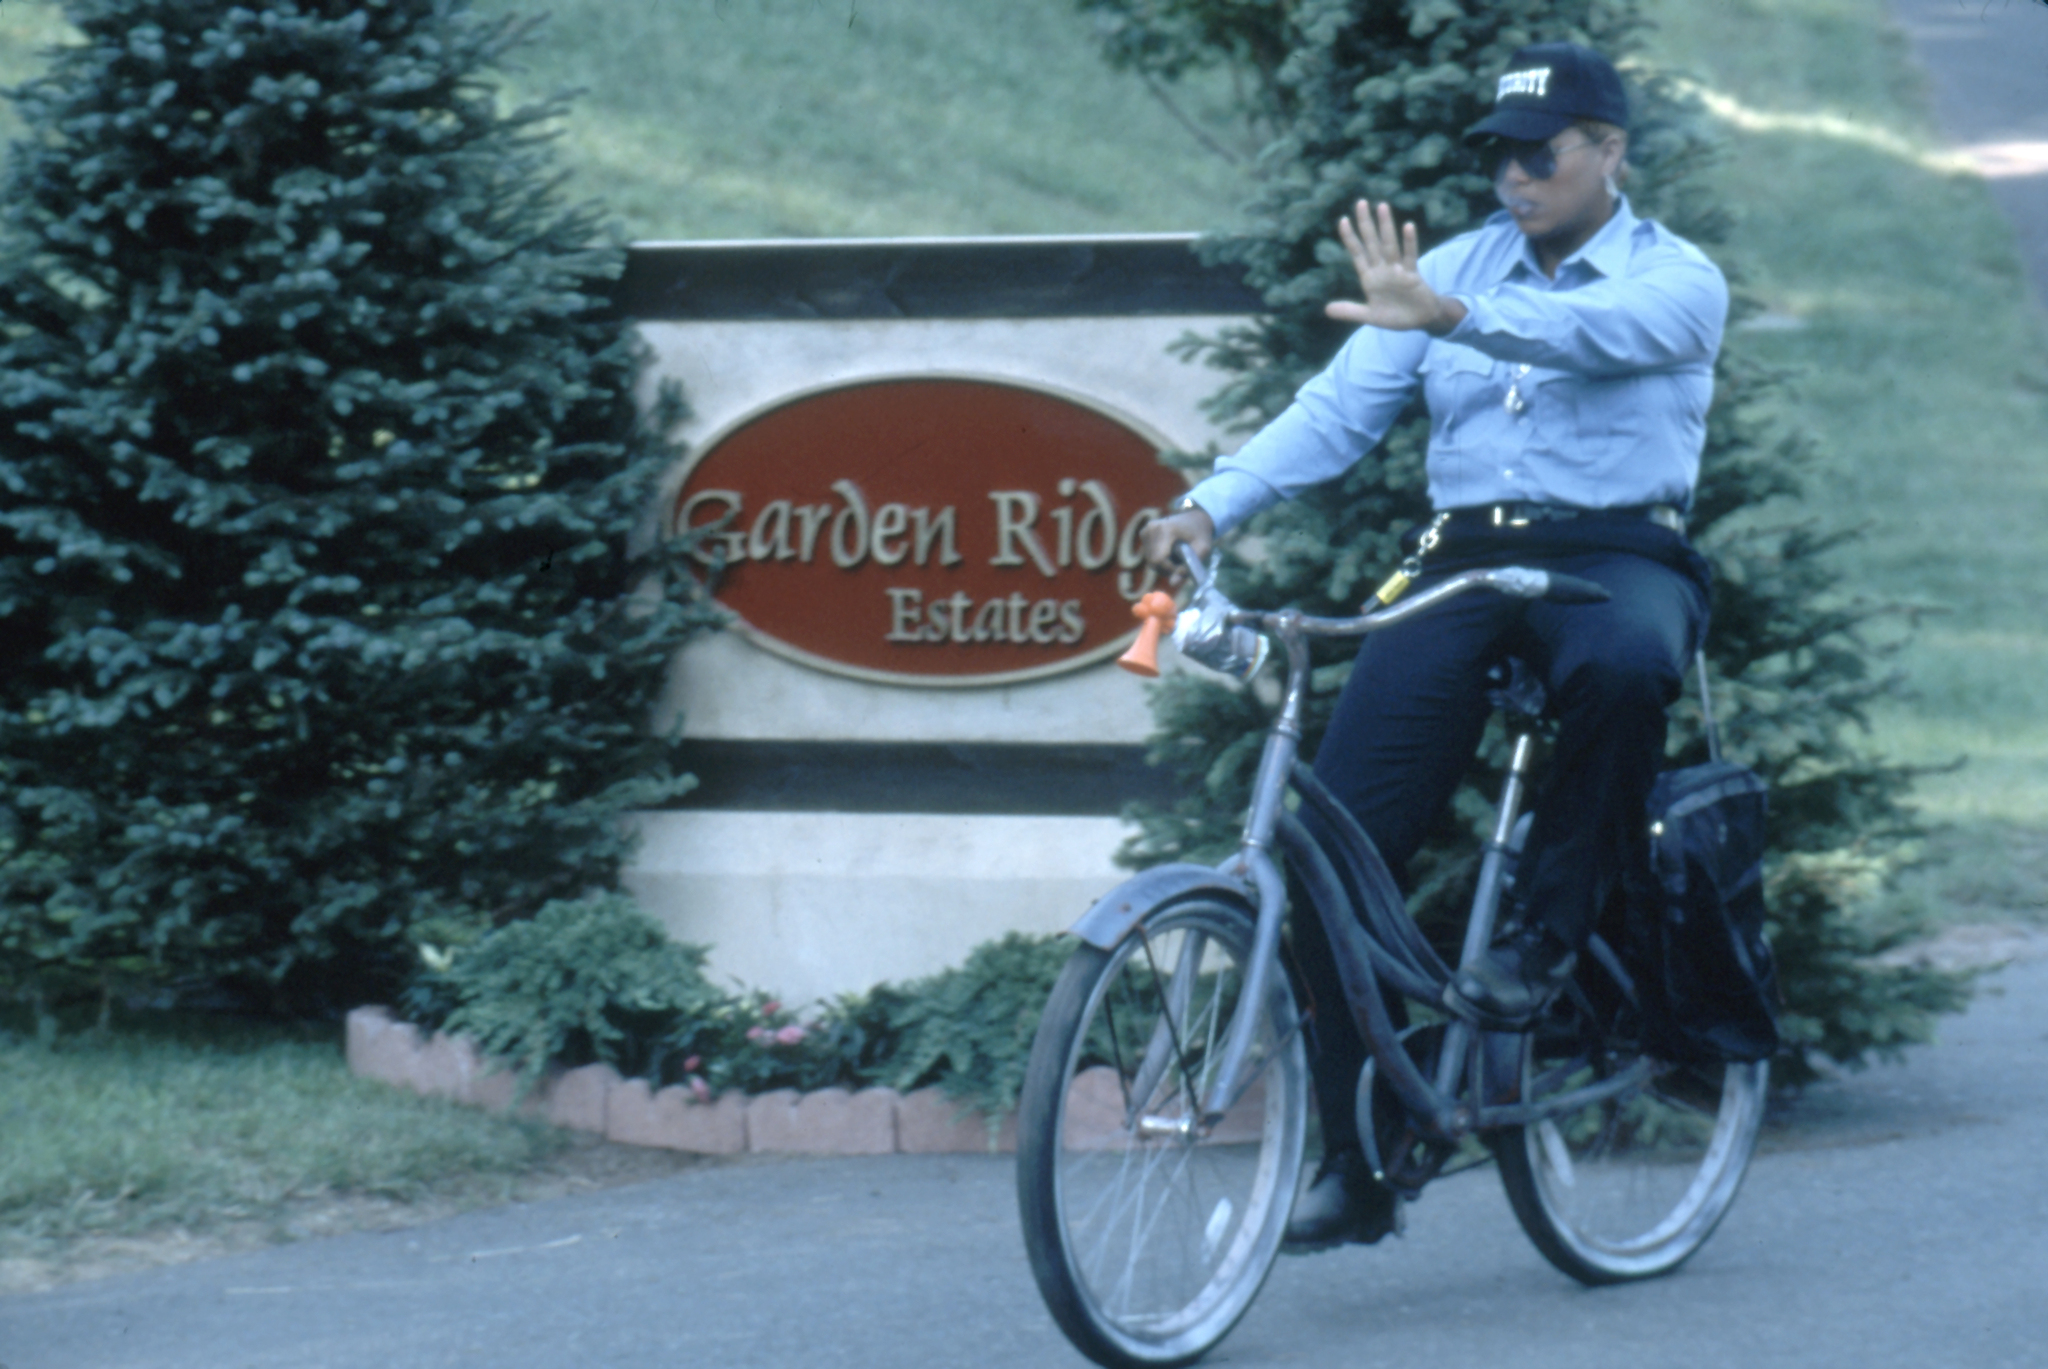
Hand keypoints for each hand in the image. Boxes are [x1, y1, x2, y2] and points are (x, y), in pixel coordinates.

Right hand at [1139, 507, 1214, 584]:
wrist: (1195, 517)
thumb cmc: (1201, 534)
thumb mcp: (1202, 551)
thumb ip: (1188, 568)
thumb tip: (1173, 584)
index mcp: (1165, 530)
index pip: (1158, 559)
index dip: (1170, 569)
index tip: (1183, 566)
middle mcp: (1151, 529)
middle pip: (1153, 562)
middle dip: (1167, 568)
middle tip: (1182, 562)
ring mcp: (1146, 530)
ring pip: (1150, 560)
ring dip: (1164, 564)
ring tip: (1177, 555)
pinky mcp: (1144, 533)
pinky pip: (1149, 555)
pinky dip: (1159, 558)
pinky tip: (1170, 551)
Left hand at [1324, 200, 1465, 335]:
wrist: (1421, 321)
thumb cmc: (1396, 315)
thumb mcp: (1370, 316)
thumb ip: (1350, 311)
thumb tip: (1326, 310)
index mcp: (1370, 278)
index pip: (1357, 253)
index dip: (1350, 238)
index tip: (1343, 220)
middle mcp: (1382, 269)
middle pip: (1372, 243)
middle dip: (1366, 224)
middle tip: (1361, 202)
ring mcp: (1398, 270)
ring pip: (1390, 245)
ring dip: (1386, 226)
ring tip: (1382, 206)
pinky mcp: (1412, 275)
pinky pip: (1410, 256)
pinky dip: (1409, 243)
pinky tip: (1408, 227)